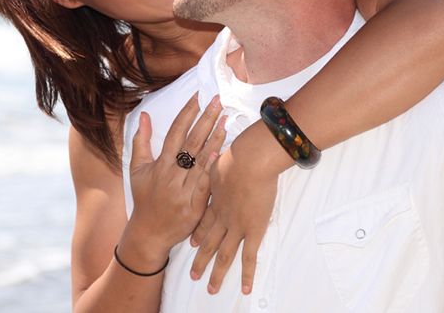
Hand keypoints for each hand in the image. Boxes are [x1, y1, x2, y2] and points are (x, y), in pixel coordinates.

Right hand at [122, 94, 226, 268]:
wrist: (149, 234)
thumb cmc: (144, 199)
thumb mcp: (137, 170)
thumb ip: (141, 142)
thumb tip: (145, 116)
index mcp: (159, 165)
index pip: (175, 133)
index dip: (187, 114)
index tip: (198, 97)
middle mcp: (171, 176)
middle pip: (191, 143)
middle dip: (205, 119)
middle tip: (218, 101)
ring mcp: (183, 192)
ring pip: (201, 161)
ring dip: (215, 139)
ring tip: (226, 120)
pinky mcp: (194, 208)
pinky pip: (205, 185)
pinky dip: (213, 169)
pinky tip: (223, 153)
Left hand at [187, 130, 280, 294]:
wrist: (250, 160)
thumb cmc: (238, 155)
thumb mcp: (221, 159)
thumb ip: (218, 164)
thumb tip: (217, 156)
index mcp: (214, 201)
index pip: (203, 222)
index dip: (197, 233)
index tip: (191, 242)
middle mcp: (221, 218)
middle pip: (208, 243)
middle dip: (200, 260)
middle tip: (193, 275)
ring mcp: (236, 226)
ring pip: (224, 255)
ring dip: (216, 272)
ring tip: (210, 289)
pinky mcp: (252, 230)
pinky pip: (248, 257)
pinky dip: (246, 274)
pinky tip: (244, 288)